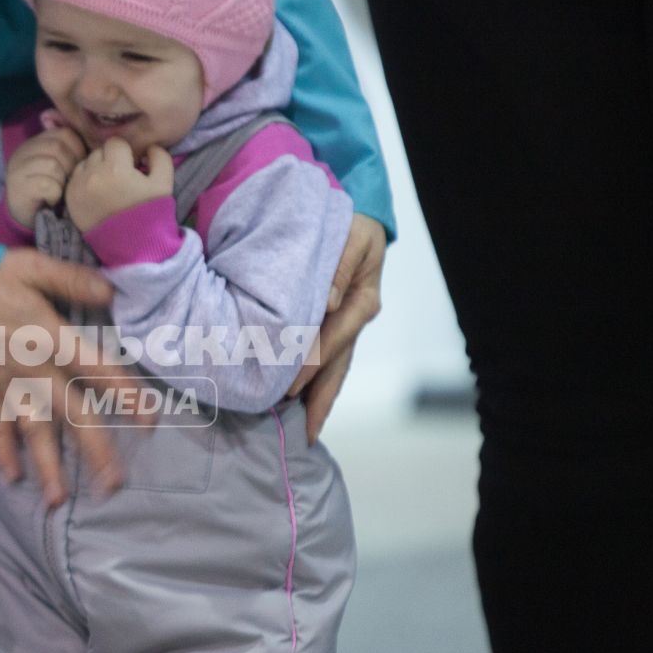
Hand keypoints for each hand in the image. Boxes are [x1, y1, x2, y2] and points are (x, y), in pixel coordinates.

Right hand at [0, 249, 142, 505]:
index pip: (98, 371)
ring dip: (46, 465)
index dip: (126, 396)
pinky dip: (1, 451)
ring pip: (31, 430)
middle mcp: (33, 369)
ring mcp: (5, 384)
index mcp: (52, 337)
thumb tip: (113, 292)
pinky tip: (13, 476)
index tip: (149, 423)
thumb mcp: (32, 267)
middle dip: (93, 450)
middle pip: (69, 414)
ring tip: (57, 499)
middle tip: (113, 485)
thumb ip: (73, 281)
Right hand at [3, 128, 86, 228]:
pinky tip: (52, 200)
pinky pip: (46, 184)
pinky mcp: (19, 187)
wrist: (24, 215)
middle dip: (71, 165)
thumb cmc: (47, 191)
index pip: (63, 133)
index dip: (78, 148)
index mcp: (35, 143)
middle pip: (57, 147)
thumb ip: (67, 153)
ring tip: (60, 191)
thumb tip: (93, 146)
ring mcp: (18, 169)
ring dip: (62, 181)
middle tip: (70, 181)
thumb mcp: (57, 167)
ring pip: (52, 164)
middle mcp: (23, 152)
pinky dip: (55, 194)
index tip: (79, 165)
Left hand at [64, 138, 173, 231]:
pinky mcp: (69, 198)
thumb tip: (148, 147)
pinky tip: (98, 194)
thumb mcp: (164, 183)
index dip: (126, 152)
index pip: (115, 142)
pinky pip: (75, 178)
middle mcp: (92, 174)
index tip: (131, 166)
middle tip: (120, 177)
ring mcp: (77, 187)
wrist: (132, 246)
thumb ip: (159, 156)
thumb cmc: (149, 212)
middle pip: (98, 151)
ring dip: (96, 169)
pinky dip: (85, 182)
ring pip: (85, 163)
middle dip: (110, 160)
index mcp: (115, 168)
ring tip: (108, 186)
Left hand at [287, 213, 385, 443]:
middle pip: (338, 364)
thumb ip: (340, 266)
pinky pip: (327, 355)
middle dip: (321, 399)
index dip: (311, 366)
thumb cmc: (352, 225)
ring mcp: (348, 322)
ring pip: (334, 366)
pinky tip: (303, 398)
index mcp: (362, 299)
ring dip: (320, 396)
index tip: (289, 389)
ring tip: (306, 429)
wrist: (358, 218)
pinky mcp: (337, 322)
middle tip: (305, 433)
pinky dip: (316, 378)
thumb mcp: (353, 237)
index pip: (333, 339)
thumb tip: (329, 301)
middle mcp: (357, 316)